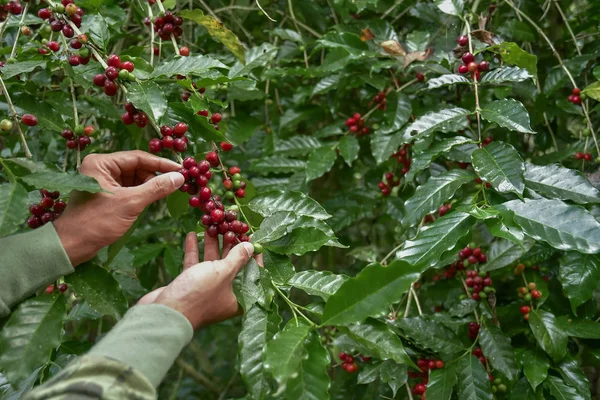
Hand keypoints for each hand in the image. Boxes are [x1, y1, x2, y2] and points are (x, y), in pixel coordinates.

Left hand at [53, 150, 183, 265]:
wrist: (72, 245)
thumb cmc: (97, 222)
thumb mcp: (131, 203)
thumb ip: (156, 188)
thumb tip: (180, 177)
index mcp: (101, 163)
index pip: (137, 157)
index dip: (161, 164)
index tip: (181, 169)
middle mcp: (101, 168)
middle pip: (136, 167)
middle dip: (155, 175)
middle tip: (176, 184)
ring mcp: (102, 181)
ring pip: (134, 178)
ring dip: (149, 185)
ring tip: (166, 193)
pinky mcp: (105, 194)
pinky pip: (128, 188)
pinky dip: (141, 193)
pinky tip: (153, 199)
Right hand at [138, 233, 259, 328]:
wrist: (165, 313)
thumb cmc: (199, 294)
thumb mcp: (223, 273)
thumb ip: (237, 258)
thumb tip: (250, 247)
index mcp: (239, 297)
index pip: (253, 273)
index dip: (253, 255)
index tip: (252, 237)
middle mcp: (225, 293)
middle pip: (232, 264)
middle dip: (230, 244)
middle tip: (230, 225)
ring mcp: (206, 288)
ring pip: (212, 262)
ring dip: (212, 243)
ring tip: (212, 225)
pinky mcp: (190, 284)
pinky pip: (195, 264)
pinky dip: (194, 250)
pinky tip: (192, 234)